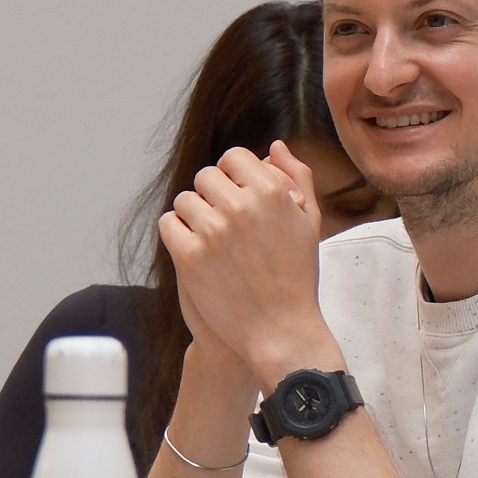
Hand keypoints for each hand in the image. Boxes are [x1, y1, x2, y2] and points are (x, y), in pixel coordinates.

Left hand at [158, 141, 336, 390]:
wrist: (279, 330)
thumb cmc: (296, 277)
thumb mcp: (308, 223)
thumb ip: (297, 178)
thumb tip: (276, 146)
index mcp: (272, 192)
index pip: (234, 157)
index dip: (233, 176)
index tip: (238, 198)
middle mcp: (241, 206)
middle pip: (205, 176)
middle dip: (212, 195)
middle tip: (226, 225)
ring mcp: (212, 231)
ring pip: (184, 200)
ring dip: (194, 216)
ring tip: (213, 243)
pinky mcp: (189, 256)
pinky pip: (169, 225)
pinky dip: (178, 235)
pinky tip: (197, 253)